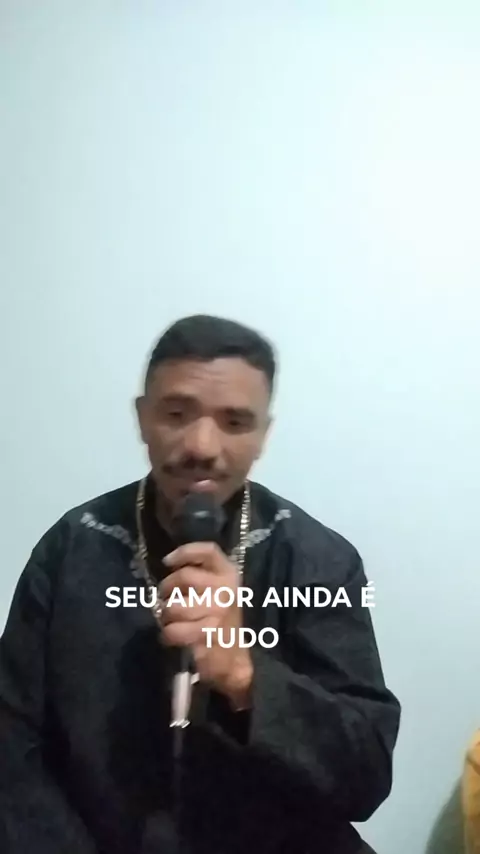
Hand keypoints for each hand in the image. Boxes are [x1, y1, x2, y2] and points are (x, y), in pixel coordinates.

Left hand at [159, 543, 252, 707]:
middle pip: (184, 577)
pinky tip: (172, 637)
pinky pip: (172, 630)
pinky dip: (167, 635)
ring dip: (165, 616)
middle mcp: (226, 590)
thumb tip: (168, 564)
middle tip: (166, 600)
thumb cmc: (220, 622)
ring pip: (173, 606)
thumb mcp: (218, 592)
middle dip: (166, 590)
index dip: (185, 552)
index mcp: (229, 575)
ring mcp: (218, 612)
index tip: (167, 562)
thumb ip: (200, 575)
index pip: (208, 551)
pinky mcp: (207, 634)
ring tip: (171, 621)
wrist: (234, 660)